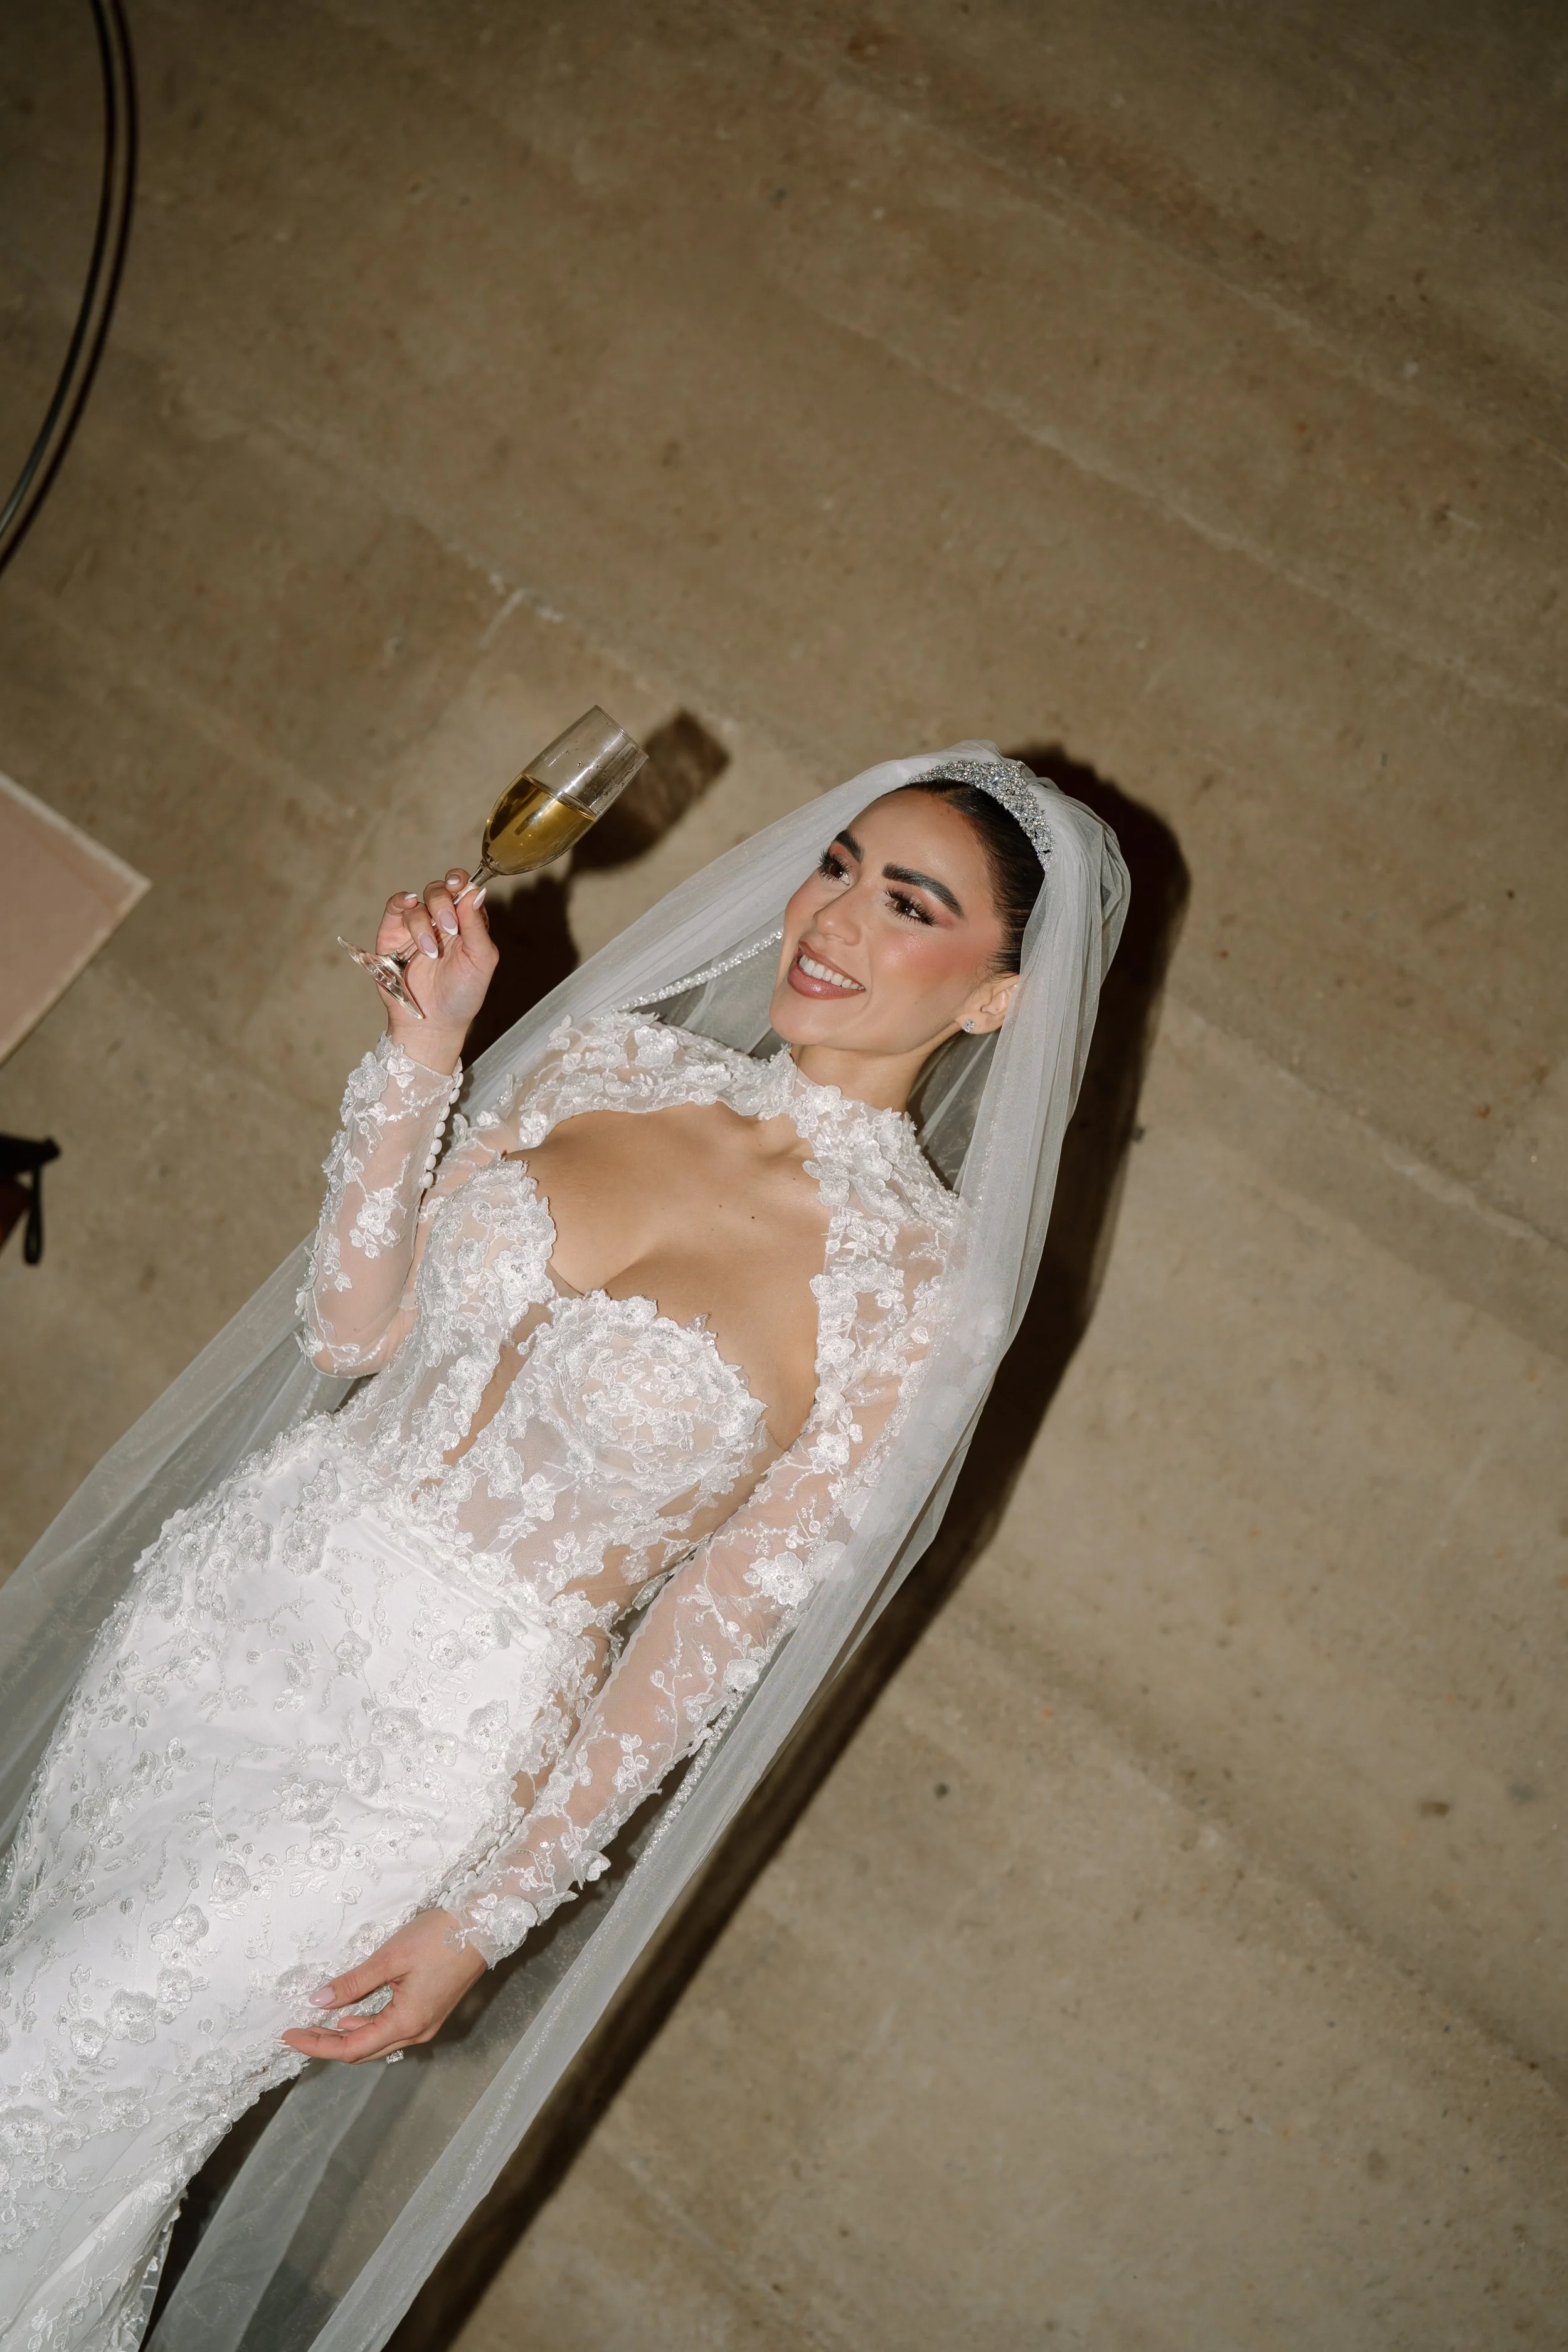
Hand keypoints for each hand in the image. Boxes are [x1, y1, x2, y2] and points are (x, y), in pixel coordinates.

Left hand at [281, 1907, 485, 2063]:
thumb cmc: (439, 1937)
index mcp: (407, 2022)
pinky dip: (365, 2025)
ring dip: (346, 2036)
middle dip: (327, 2044)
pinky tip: (350, 2015)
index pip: (351, 2048)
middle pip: (364, 2050)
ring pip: (377, 2041)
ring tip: (317, 2024)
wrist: (483, 1924)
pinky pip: (390, 2029)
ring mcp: (426, 2023)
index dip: (317, 2045)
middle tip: (297, 2032)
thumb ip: (353, 1983)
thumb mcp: (390, 1957)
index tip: (289, 2036)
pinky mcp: (429, 2011)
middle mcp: (417, 2031)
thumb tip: (318, 2002)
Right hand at [375, 870, 498, 1064]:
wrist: (433, 1023)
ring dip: (424, 923)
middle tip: (449, 929)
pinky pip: (394, 908)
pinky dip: (400, 902)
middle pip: (439, 890)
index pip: (464, 890)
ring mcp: (416, 926)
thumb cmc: (462, 994)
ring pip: (418, 901)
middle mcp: (441, 920)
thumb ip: (477, 925)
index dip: (461, 881)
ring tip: (430, 952)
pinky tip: (407, 904)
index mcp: (466, 923)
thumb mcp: (480, 960)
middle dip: (443, 903)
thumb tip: (476, 891)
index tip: (460, 884)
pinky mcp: (393, 935)